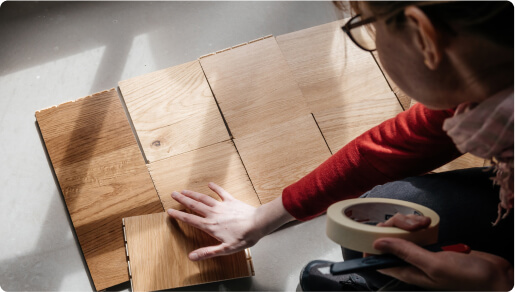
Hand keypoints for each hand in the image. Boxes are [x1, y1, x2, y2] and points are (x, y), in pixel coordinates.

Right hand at [167, 182, 292, 260]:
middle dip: (182, 199)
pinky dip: (215, 188)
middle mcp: (213, 214)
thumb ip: (207, 252)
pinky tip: (210, 184)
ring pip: (204, 198)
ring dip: (193, 194)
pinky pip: (221, 192)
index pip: (190, 219)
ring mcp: (222, 206)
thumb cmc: (243, 237)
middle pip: (194, 205)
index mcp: (210, 226)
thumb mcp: (225, 249)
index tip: (170, 211)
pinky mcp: (231, 201)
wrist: (258, 224)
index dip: (179, 215)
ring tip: (184, 190)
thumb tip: (191, 257)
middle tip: (173, 194)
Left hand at [373, 214, 513, 289]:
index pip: (376, 258)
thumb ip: (406, 253)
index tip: (374, 230)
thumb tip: (377, 242)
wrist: (495, 275)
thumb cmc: (467, 277)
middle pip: (389, 238)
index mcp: (406, 271)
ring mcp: (419, 252)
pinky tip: (427, 222)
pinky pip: (415, 229)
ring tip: (424, 223)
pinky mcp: (430, 243)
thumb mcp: (434, 265)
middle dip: (395, 226)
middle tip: (413, 225)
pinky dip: (418, 223)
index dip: (371, 243)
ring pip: (401, 231)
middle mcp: (409, 262)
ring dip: (408, 222)